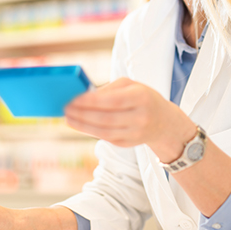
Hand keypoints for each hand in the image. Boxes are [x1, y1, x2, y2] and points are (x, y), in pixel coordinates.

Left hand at [65, 77, 196, 161]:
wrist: (164, 122)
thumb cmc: (144, 98)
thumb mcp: (131, 86)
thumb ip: (108, 89)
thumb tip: (84, 96)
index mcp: (141, 98)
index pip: (112, 101)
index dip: (90, 101)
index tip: (73, 99)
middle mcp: (140, 117)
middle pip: (105, 118)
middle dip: (82, 114)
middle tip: (65, 108)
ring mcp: (135, 133)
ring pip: (103, 131)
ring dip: (82, 125)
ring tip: (68, 118)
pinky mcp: (129, 144)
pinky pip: (106, 137)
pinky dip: (90, 131)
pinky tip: (79, 124)